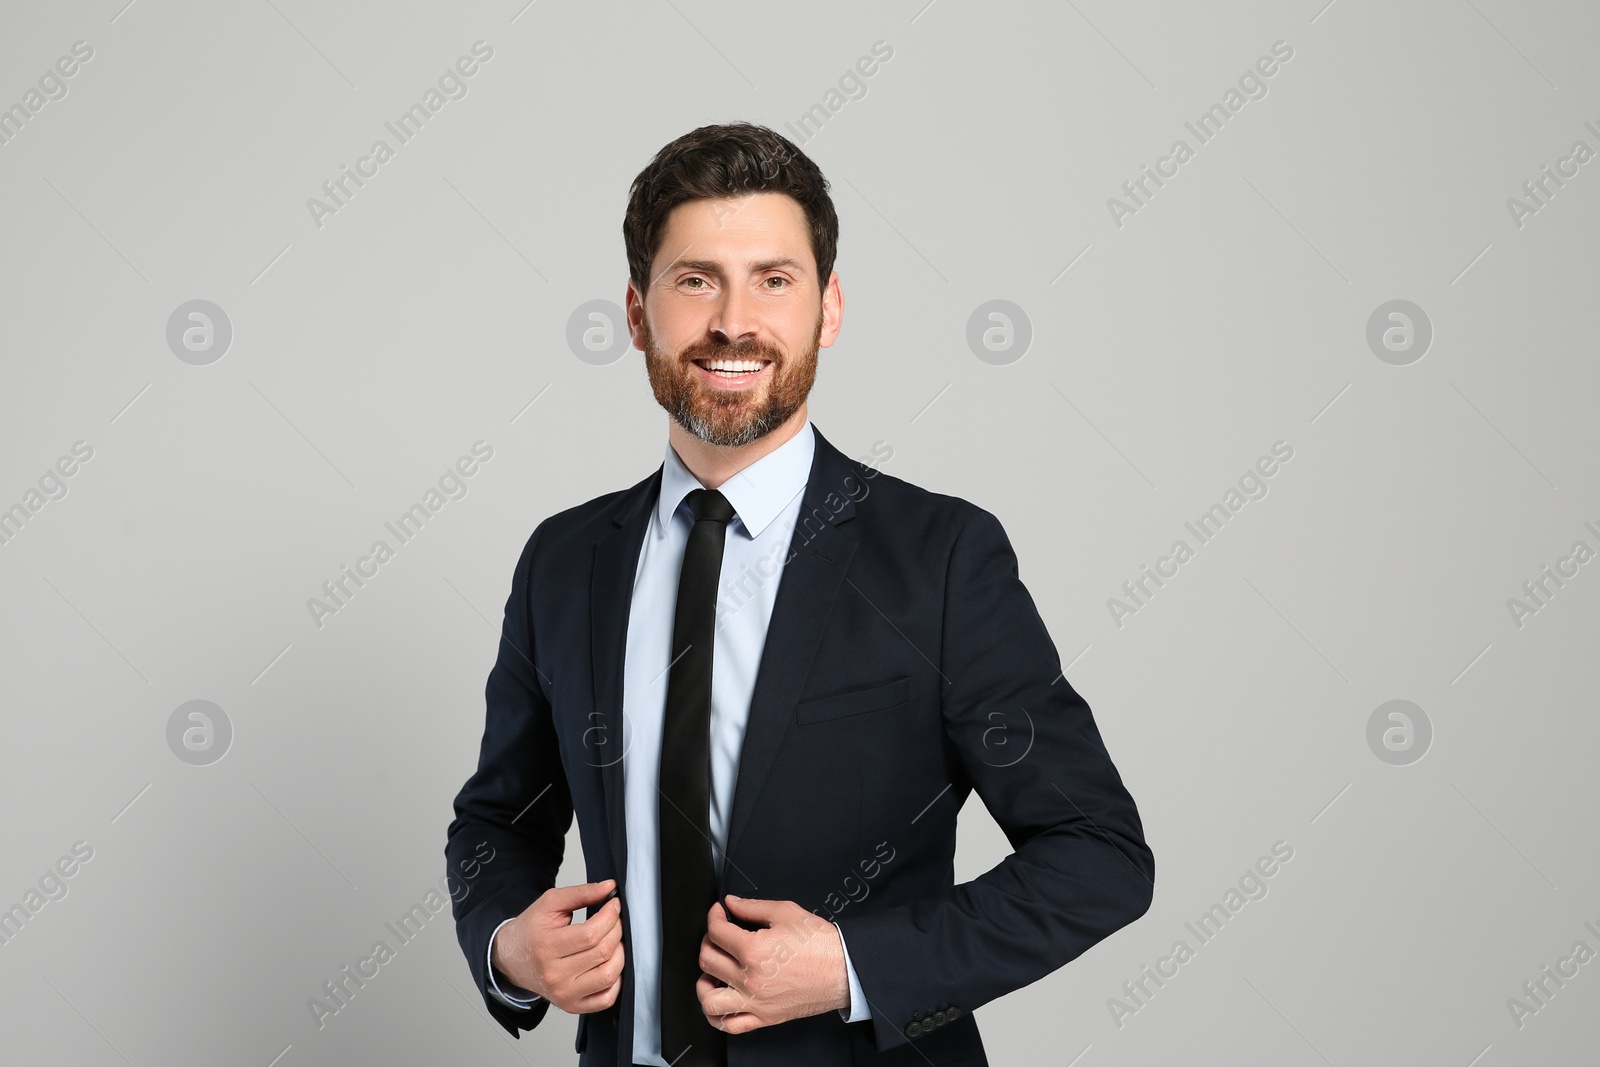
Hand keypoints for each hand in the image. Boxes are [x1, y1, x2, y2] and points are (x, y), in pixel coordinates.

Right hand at [491, 879, 624, 1012]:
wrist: (512, 959)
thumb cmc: (531, 930)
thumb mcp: (550, 903)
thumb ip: (580, 893)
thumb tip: (610, 887)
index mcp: (546, 947)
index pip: (590, 934)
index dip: (610, 916)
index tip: (614, 905)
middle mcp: (554, 975)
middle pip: (602, 953)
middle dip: (617, 930)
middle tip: (615, 920)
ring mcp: (563, 995)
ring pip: (608, 976)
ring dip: (620, 953)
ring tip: (614, 940)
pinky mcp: (572, 1006)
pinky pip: (606, 999)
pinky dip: (616, 981)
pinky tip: (610, 963)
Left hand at [695, 895, 848, 1031]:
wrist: (844, 969)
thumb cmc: (821, 944)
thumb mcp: (786, 913)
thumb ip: (753, 907)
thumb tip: (732, 903)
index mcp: (754, 951)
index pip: (717, 932)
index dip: (714, 916)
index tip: (719, 912)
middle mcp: (751, 980)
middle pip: (707, 961)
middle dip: (708, 941)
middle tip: (718, 934)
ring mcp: (756, 1002)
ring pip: (709, 1000)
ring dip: (704, 982)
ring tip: (713, 971)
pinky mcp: (764, 1017)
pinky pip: (729, 1025)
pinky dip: (717, 1015)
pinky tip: (721, 999)